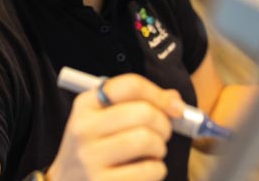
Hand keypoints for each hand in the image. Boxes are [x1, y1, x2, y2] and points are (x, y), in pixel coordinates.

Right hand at [47, 74, 184, 180]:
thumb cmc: (93, 149)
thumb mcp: (102, 120)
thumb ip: (136, 105)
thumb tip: (175, 100)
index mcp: (85, 105)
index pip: (129, 86)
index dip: (159, 95)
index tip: (174, 107)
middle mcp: (83, 129)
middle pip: (144, 113)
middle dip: (164, 125)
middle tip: (162, 134)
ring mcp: (90, 158)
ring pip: (148, 141)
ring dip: (160, 149)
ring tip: (151, 154)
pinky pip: (149, 170)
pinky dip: (156, 170)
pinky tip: (144, 171)